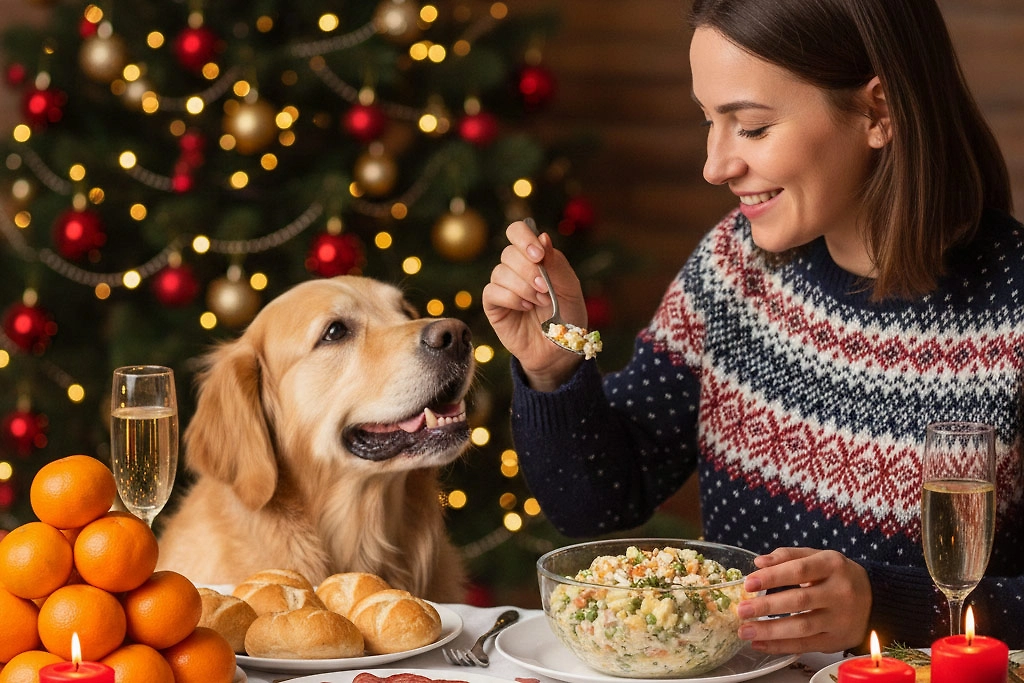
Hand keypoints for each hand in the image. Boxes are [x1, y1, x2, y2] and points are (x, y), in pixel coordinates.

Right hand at [482, 220, 587, 390]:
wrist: (560, 350)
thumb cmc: (567, 318)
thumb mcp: (570, 289)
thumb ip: (557, 264)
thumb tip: (543, 237)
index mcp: (535, 258)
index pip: (518, 231)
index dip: (524, 238)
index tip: (539, 255)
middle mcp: (516, 269)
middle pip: (508, 252)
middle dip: (529, 270)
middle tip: (545, 289)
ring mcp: (503, 287)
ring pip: (500, 272)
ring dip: (523, 287)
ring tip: (539, 302)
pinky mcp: (493, 305)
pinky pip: (492, 291)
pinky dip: (511, 298)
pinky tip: (525, 308)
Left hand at [735, 547, 871, 653]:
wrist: (875, 599)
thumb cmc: (837, 575)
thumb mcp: (817, 557)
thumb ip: (787, 556)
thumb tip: (758, 563)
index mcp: (833, 566)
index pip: (799, 570)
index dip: (773, 577)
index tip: (748, 583)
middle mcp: (839, 593)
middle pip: (799, 600)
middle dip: (767, 606)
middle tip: (741, 610)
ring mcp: (840, 619)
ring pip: (802, 627)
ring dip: (770, 631)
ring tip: (745, 630)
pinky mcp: (837, 641)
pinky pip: (805, 646)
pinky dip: (780, 646)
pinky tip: (759, 643)